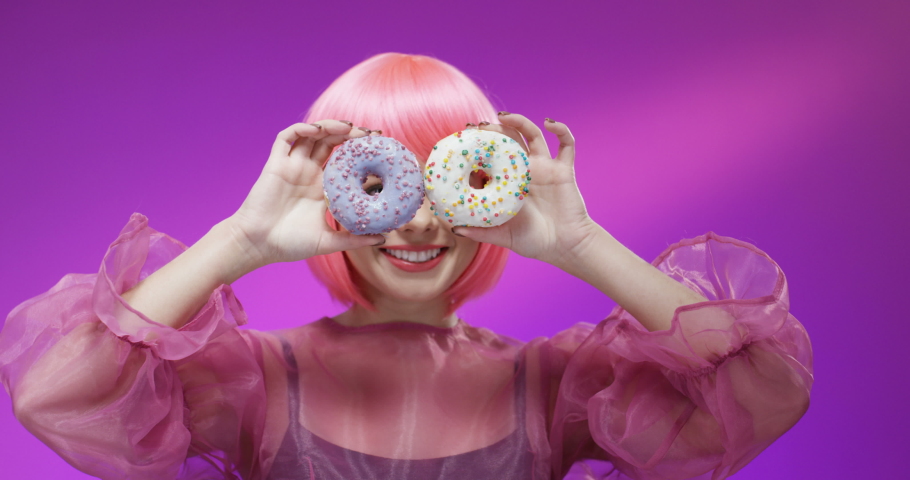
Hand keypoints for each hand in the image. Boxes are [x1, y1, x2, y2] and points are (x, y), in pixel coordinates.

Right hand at [227, 121, 384, 268]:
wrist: (258, 245)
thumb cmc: (289, 244)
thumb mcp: (329, 242)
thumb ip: (354, 239)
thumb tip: (382, 238)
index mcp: (321, 188)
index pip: (344, 161)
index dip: (360, 152)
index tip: (380, 149)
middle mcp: (308, 173)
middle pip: (331, 143)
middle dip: (350, 134)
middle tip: (371, 134)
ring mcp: (292, 166)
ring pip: (312, 135)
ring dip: (330, 126)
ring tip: (348, 127)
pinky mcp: (275, 164)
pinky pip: (286, 138)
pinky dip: (302, 129)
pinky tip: (317, 130)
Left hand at [452, 113, 600, 268]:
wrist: (565, 246)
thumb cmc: (534, 241)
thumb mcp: (503, 235)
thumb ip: (481, 231)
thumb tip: (454, 228)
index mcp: (509, 182)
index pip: (490, 159)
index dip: (478, 148)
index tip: (463, 140)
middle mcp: (525, 170)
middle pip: (509, 140)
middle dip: (494, 130)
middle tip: (479, 126)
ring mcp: (545, 167)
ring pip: (532, 135)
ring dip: (519, 122)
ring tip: (504, 116)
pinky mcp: (564, 169)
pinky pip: (566, 144)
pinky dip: (561, 130)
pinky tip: (549, 123)